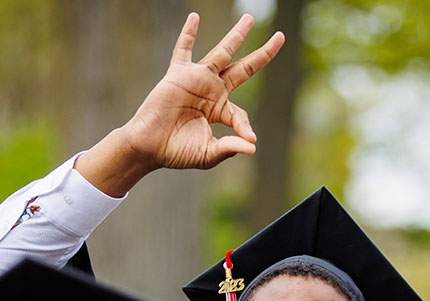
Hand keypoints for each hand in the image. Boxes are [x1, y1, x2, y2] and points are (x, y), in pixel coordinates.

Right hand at [78, 13, 284, 195]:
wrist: (149, 147)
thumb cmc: (176, 152)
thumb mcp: (208, 154)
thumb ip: (229, 148)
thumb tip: (252, 147)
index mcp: (220, 110)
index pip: (240, 114)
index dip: (246, 126)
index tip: (249, 138)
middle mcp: (212, 90)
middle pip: (243, 68)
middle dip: (262, 54)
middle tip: (280, 37)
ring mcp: (196, 79)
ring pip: (222, 53)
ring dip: (236, 36)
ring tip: (249, 18)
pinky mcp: (179, 75)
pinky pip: (183, 50)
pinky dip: (188, 34)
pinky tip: (195, 18)